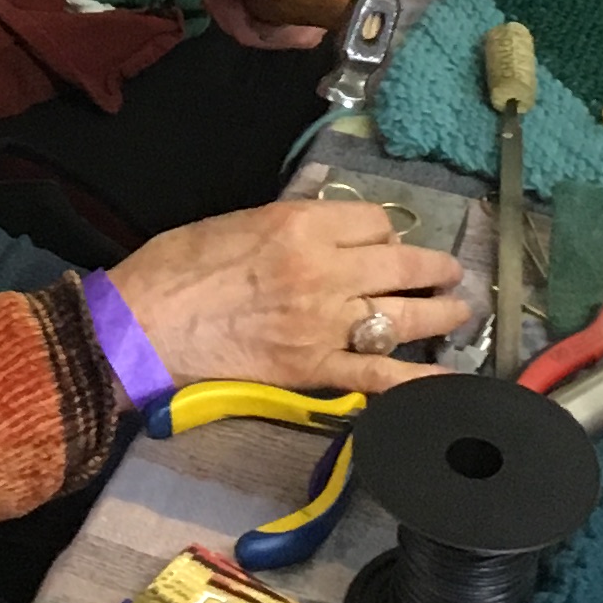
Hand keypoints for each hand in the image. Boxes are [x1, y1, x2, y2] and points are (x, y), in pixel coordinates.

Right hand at [104, 199, 466, 396]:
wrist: (145, 324)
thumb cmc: (178, 266)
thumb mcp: (238, 221)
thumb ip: (290, 224)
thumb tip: (328, 232)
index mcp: (302, 225)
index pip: (374, 219)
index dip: (387, 228)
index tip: (387, 238)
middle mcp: (326, 270)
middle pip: (403, 262)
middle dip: (434, 267)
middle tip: (448, 272)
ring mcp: (325, 323)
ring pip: (405, 314)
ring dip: (440, 312)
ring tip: (457, 311)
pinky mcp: (315, 369)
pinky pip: (383, 376)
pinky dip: (421, 381)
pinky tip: (451, 382)